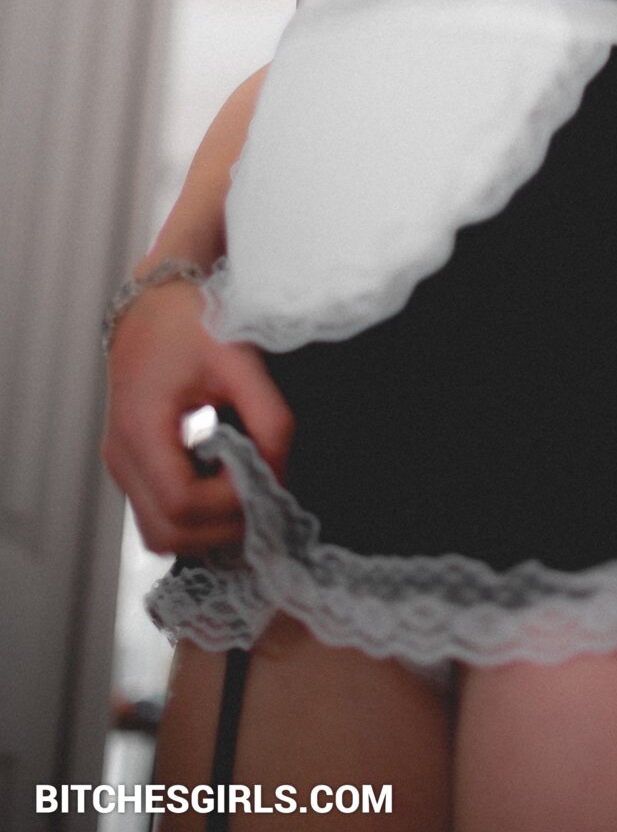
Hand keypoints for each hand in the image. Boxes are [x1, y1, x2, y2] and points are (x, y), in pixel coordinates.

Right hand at [101, 278, 293, 555]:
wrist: (156, 298)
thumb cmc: (195, 320)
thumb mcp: (240, 360)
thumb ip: (269, 418)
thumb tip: (280, 477)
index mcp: (141, 429)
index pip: (182, 504)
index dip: (230, 504)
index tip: (266, 478)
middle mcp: (121, 456)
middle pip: (166, 534)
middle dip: (222, 529)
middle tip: (265, 499)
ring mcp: (121, 464)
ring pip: (159, 533)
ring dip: (207, 529)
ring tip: (248, 490)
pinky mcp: (132, 463)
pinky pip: (158, 513)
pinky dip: (195, 515)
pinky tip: (228, 480)